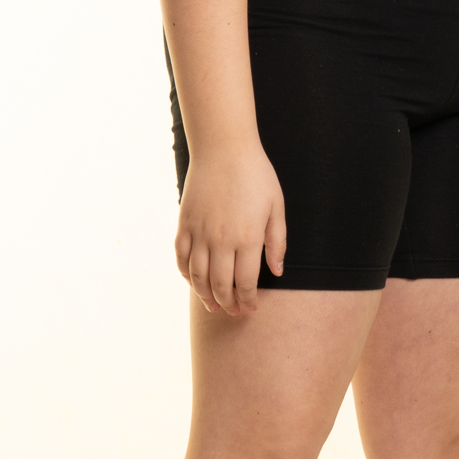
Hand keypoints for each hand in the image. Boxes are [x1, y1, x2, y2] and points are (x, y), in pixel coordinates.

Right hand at [175, 144, 287, 314]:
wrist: (224, 148)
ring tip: (214, 305)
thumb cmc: (256, 175)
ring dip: (206, 296)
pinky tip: (195, 281)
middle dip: (228, 304)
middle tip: (234, 311)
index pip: (246, 283)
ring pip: (199, 277)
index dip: (248, 300)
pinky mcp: (184, 224)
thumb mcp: (276, 207)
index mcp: (248, 238)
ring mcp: (200, 232)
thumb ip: (277, 242)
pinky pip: (181, 257)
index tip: (251, 308)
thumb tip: (277, 272)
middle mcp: (222, 240)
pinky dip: (186, 274)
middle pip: (221, 285)